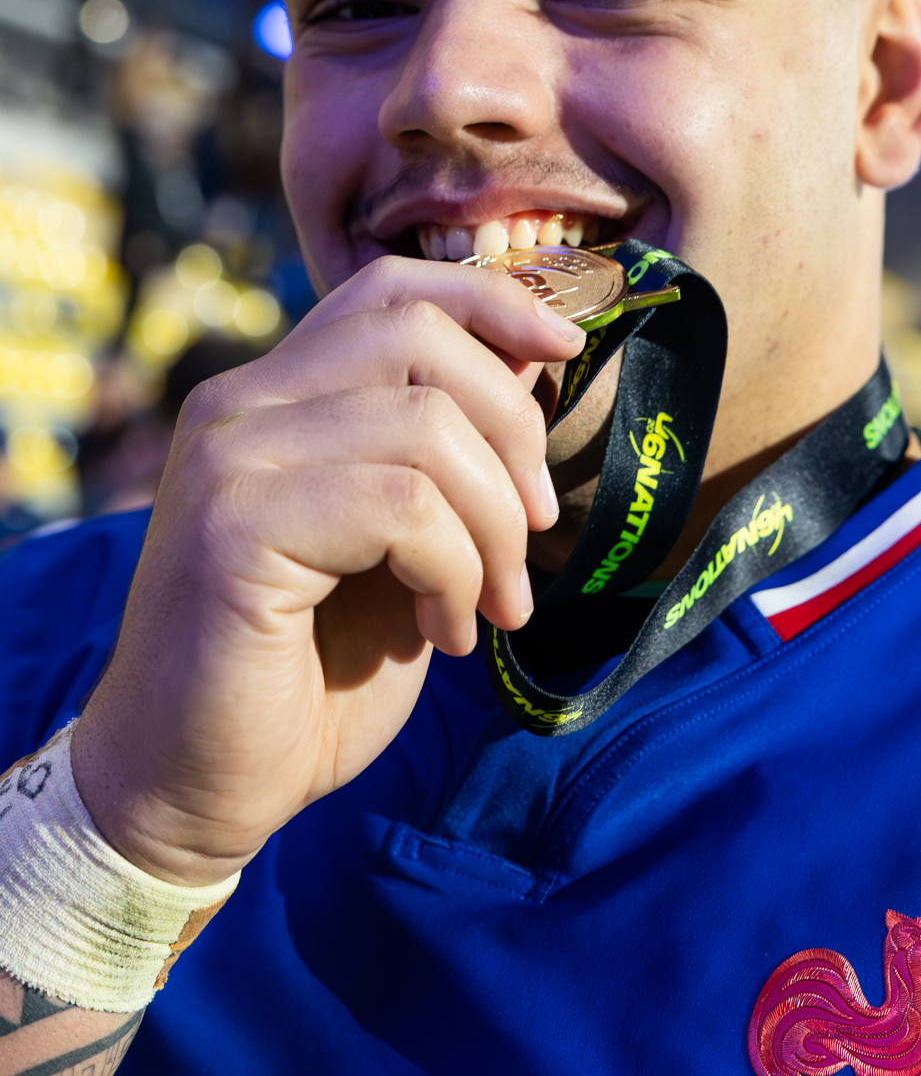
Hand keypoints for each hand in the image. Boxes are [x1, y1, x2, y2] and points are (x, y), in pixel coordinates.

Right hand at [70, 258, 584, 885]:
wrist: (199, 786)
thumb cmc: (309, 671)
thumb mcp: (404, 542)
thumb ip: (447, 452)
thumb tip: (533, 353)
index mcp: (273, 395)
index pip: (388, 290)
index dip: (491, 298)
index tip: (567, 346)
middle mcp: (238, 405)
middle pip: (418, 333)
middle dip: (512, 426)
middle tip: (533, 528)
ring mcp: (229, 460)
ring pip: (426, 426)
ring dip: (493, 527)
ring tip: (491, 605)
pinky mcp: (234, 528)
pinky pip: (401, 506)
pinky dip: (455, 572)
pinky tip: (445, 632)